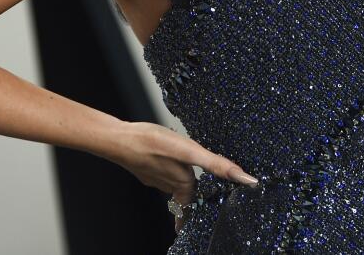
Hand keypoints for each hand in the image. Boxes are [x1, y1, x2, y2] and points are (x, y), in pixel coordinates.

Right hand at [108, 121, 258, 232]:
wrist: (118, 138)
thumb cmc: (151, 143)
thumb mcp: (189, 152)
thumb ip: (216, 164)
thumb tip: (245, 178)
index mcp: (182, 182)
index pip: (193, 203)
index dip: (197, 211)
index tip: (193, 224)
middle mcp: (168, 183)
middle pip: (183, 196)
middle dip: (188, 203)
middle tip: (192, 210)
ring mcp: (153, 175)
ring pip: (170, 185)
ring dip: (177, 188)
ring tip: (183, 189)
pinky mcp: (143, 166)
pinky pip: (159, 173)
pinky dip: (165, 173)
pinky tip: (164, 164)